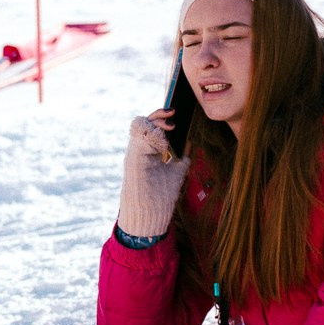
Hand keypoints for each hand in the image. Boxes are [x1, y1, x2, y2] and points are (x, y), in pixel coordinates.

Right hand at [118, 116, 189, 241]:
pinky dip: (153, 131)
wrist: (151, 213)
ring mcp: (136, 152)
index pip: (154, 127)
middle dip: (160, 114)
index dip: (164, 118)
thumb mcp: (177, 172)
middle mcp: (140, 150)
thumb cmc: (161, 196)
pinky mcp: (134, 157)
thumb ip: (181, 157)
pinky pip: (140, 137)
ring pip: (141, 125)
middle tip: (175, 111)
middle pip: (146, 122)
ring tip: (171, 122)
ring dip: (156, 120)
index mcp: (149, 152)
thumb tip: (189, 142)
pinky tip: (166, 133)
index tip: (178, 112)